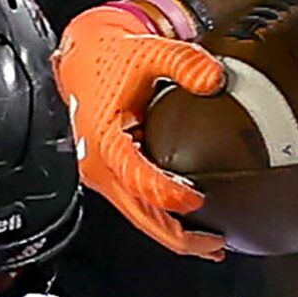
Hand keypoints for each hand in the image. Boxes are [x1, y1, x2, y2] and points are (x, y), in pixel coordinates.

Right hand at [52, 3, 226, 259]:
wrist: (83, 56)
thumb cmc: (109, 56)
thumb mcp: (148, 50)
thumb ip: (183, 62)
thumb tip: (214, 79)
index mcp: (106, 138)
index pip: (137, 178)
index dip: (167, 194)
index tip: (197, 200)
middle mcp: (100, 164)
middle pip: (140, 216)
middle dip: (178, 236)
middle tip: (214, 245)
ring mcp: (104, 174)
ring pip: (140, 218)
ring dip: (173, 235)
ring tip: (209, 245)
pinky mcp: (111, 175)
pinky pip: (137, 206)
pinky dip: (164, 221)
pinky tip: (187, 227)